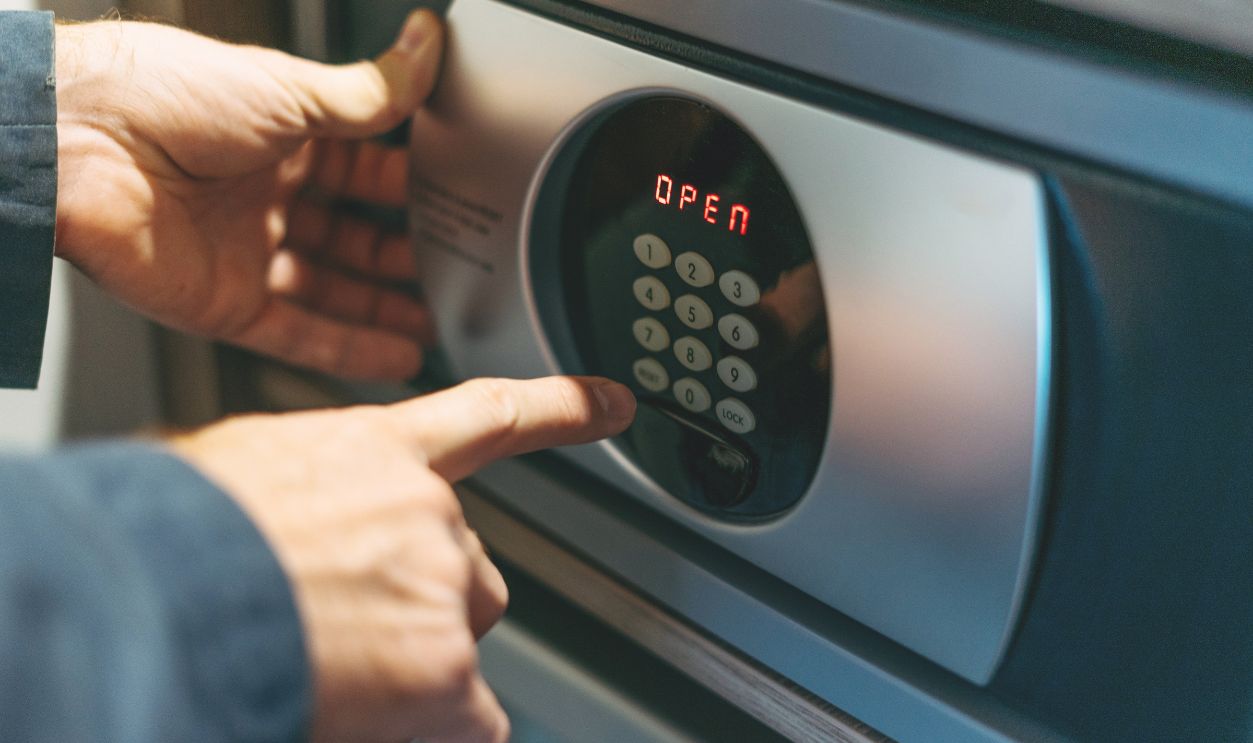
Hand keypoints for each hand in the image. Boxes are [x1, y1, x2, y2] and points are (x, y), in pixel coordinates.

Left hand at [54, 12, 443, 378]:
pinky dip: (350, 349)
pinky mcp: (224, 305)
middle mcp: (261, 196)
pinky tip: (397, 357)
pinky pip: (299, 335)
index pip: (362, 170)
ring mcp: (243, 253)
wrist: (72, 142)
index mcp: (278, 136)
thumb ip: (371, 93)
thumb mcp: (288, 89)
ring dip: (384, 310)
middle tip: (455, 270)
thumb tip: (426, 50)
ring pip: (331, 292)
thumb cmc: (159, 95)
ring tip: (438, 324)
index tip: (455, 201)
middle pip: (350, 236)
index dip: (408, 188)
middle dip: (403, 255)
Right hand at [170, 376, 637, 742]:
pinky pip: (467, 717)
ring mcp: (445, 591)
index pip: (492, 417)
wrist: (155, 597)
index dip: (563, 406)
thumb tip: (311, 522)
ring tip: (333, 661)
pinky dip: (426, 724)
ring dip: (414, 663)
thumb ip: (314, 488)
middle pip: (469, 568)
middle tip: (349, 621)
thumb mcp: (244, 471)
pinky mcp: (447, 672)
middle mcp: (429, 515)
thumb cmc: (179, 535)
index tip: (616, 402)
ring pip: (458, 640)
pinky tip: (363, 708)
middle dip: (423, 601)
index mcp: (378, 453)